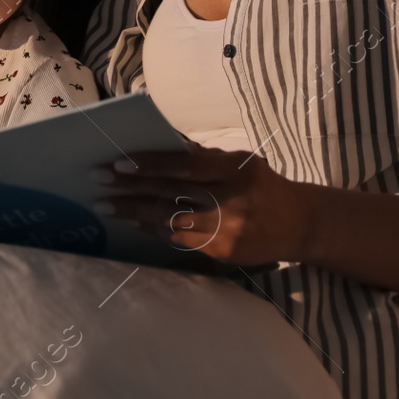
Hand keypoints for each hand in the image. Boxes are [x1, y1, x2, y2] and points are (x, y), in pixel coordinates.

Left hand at [94, 143, 311, 265]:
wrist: (298, 224)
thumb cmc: (262, 185)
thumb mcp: (242, 162)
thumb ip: (205, 158)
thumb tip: (162, 148)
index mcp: (234, 169)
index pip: (186, 165)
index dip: (151, 164)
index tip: (120, 162)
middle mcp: (230, 198)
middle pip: (171, 193)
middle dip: (131, 187)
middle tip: (100, 181)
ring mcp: (225, 228)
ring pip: (170, 219)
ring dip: (134, 212)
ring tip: (107, 206)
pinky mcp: (221, 251)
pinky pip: (179, 239)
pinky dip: (153, 229)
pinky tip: (134, 223)